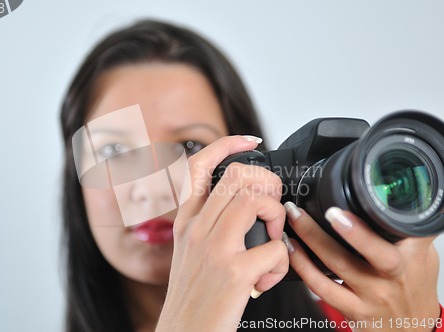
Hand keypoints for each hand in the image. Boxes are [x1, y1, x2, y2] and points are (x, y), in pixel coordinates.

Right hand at [156, 136, 288, 331]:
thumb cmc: (194, 297)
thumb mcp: (192, 253)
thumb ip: (211, 226)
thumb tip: (247, 205)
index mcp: (186, 222)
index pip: (199, 166)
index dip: (227, 144)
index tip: (250, 140)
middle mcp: (196, 229)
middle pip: (238, 176)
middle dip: (268, 184)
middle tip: (273, 208)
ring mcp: (214, 249)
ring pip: (255, 201)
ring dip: (277, 217)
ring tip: (273, 240)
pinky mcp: (234, 273)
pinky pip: (275, 249)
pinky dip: (281, 262)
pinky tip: (268, 278)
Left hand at [284, 202, 439, 331]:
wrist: (411, 326)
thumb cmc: (414, 284)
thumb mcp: (421, 253)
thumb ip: (406, 227)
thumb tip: (394, 196)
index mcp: (409, 258)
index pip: (394, 237)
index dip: (365, 228)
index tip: (340, 211)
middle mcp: (390, 277)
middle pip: (367, 253)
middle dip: (338, 232)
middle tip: (315, 212)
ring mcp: (370, 295)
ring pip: (336, 266)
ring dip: (311, 241)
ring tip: (294, 220)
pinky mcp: (351, 309)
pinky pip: (321, 288)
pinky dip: (303, 266)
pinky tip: (291, 248)